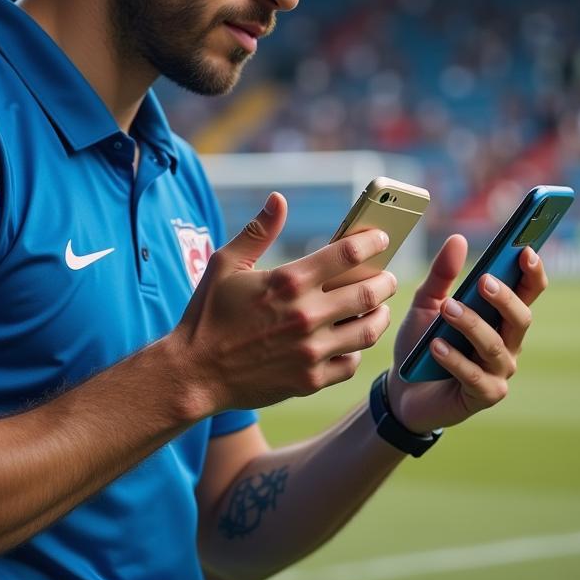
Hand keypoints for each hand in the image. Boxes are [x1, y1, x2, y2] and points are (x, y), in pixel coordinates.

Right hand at [174, 192, 396, 413]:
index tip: (380, 240)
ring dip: (380, 315)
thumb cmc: (207, 315)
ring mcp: (311, 350)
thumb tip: (278, 199)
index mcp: (288, 281)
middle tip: (385, 277)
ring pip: (368, 330)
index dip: (372, 242)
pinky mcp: (310, 380)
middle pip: (369, 292)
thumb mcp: (225, 264)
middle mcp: (306, 315)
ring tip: (378, 308)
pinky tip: (351, 341)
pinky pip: (350, 363)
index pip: (348, 253)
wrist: (194, 373)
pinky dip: (356, 350)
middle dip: (385, 281)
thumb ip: (257, 231)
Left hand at [386, 234, 548, 434]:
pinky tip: (435, 346)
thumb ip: (442, 274)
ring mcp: (499, 371)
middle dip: (504, 298)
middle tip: (483, 280)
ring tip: (447, 309)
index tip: (525, 250)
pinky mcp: (484, 395)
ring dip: (472, 325)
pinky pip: (473, 376)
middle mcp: (508, 344)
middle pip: (520, 318)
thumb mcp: (428, 303)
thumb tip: (458, 239)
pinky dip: (454, 360)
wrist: (403, 388)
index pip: (528, 292)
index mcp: (501, 317)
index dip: (532, 272)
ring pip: (495, 346)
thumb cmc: (422, 343)